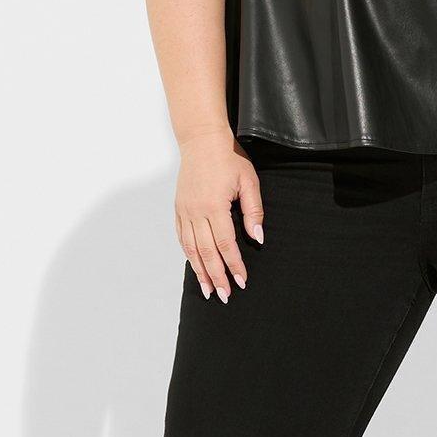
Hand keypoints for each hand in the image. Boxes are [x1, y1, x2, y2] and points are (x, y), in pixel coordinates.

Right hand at [174, 129, 264, 301]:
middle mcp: (196, 212)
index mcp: (215, 206)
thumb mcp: (249, 182)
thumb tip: (258, 237)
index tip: (241, 281)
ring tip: (209, 290)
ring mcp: (185, 211)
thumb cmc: (229, 158)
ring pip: (191, 249)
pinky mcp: (179, 208)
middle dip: (217, 276)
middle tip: (225, 295)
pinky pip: (182, 237)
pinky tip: (195, 266)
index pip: (226, 244)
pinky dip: (189, 254)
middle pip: (207, 252)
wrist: (202, 141)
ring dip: (200, 271)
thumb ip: (253, 211)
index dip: (234, 265)